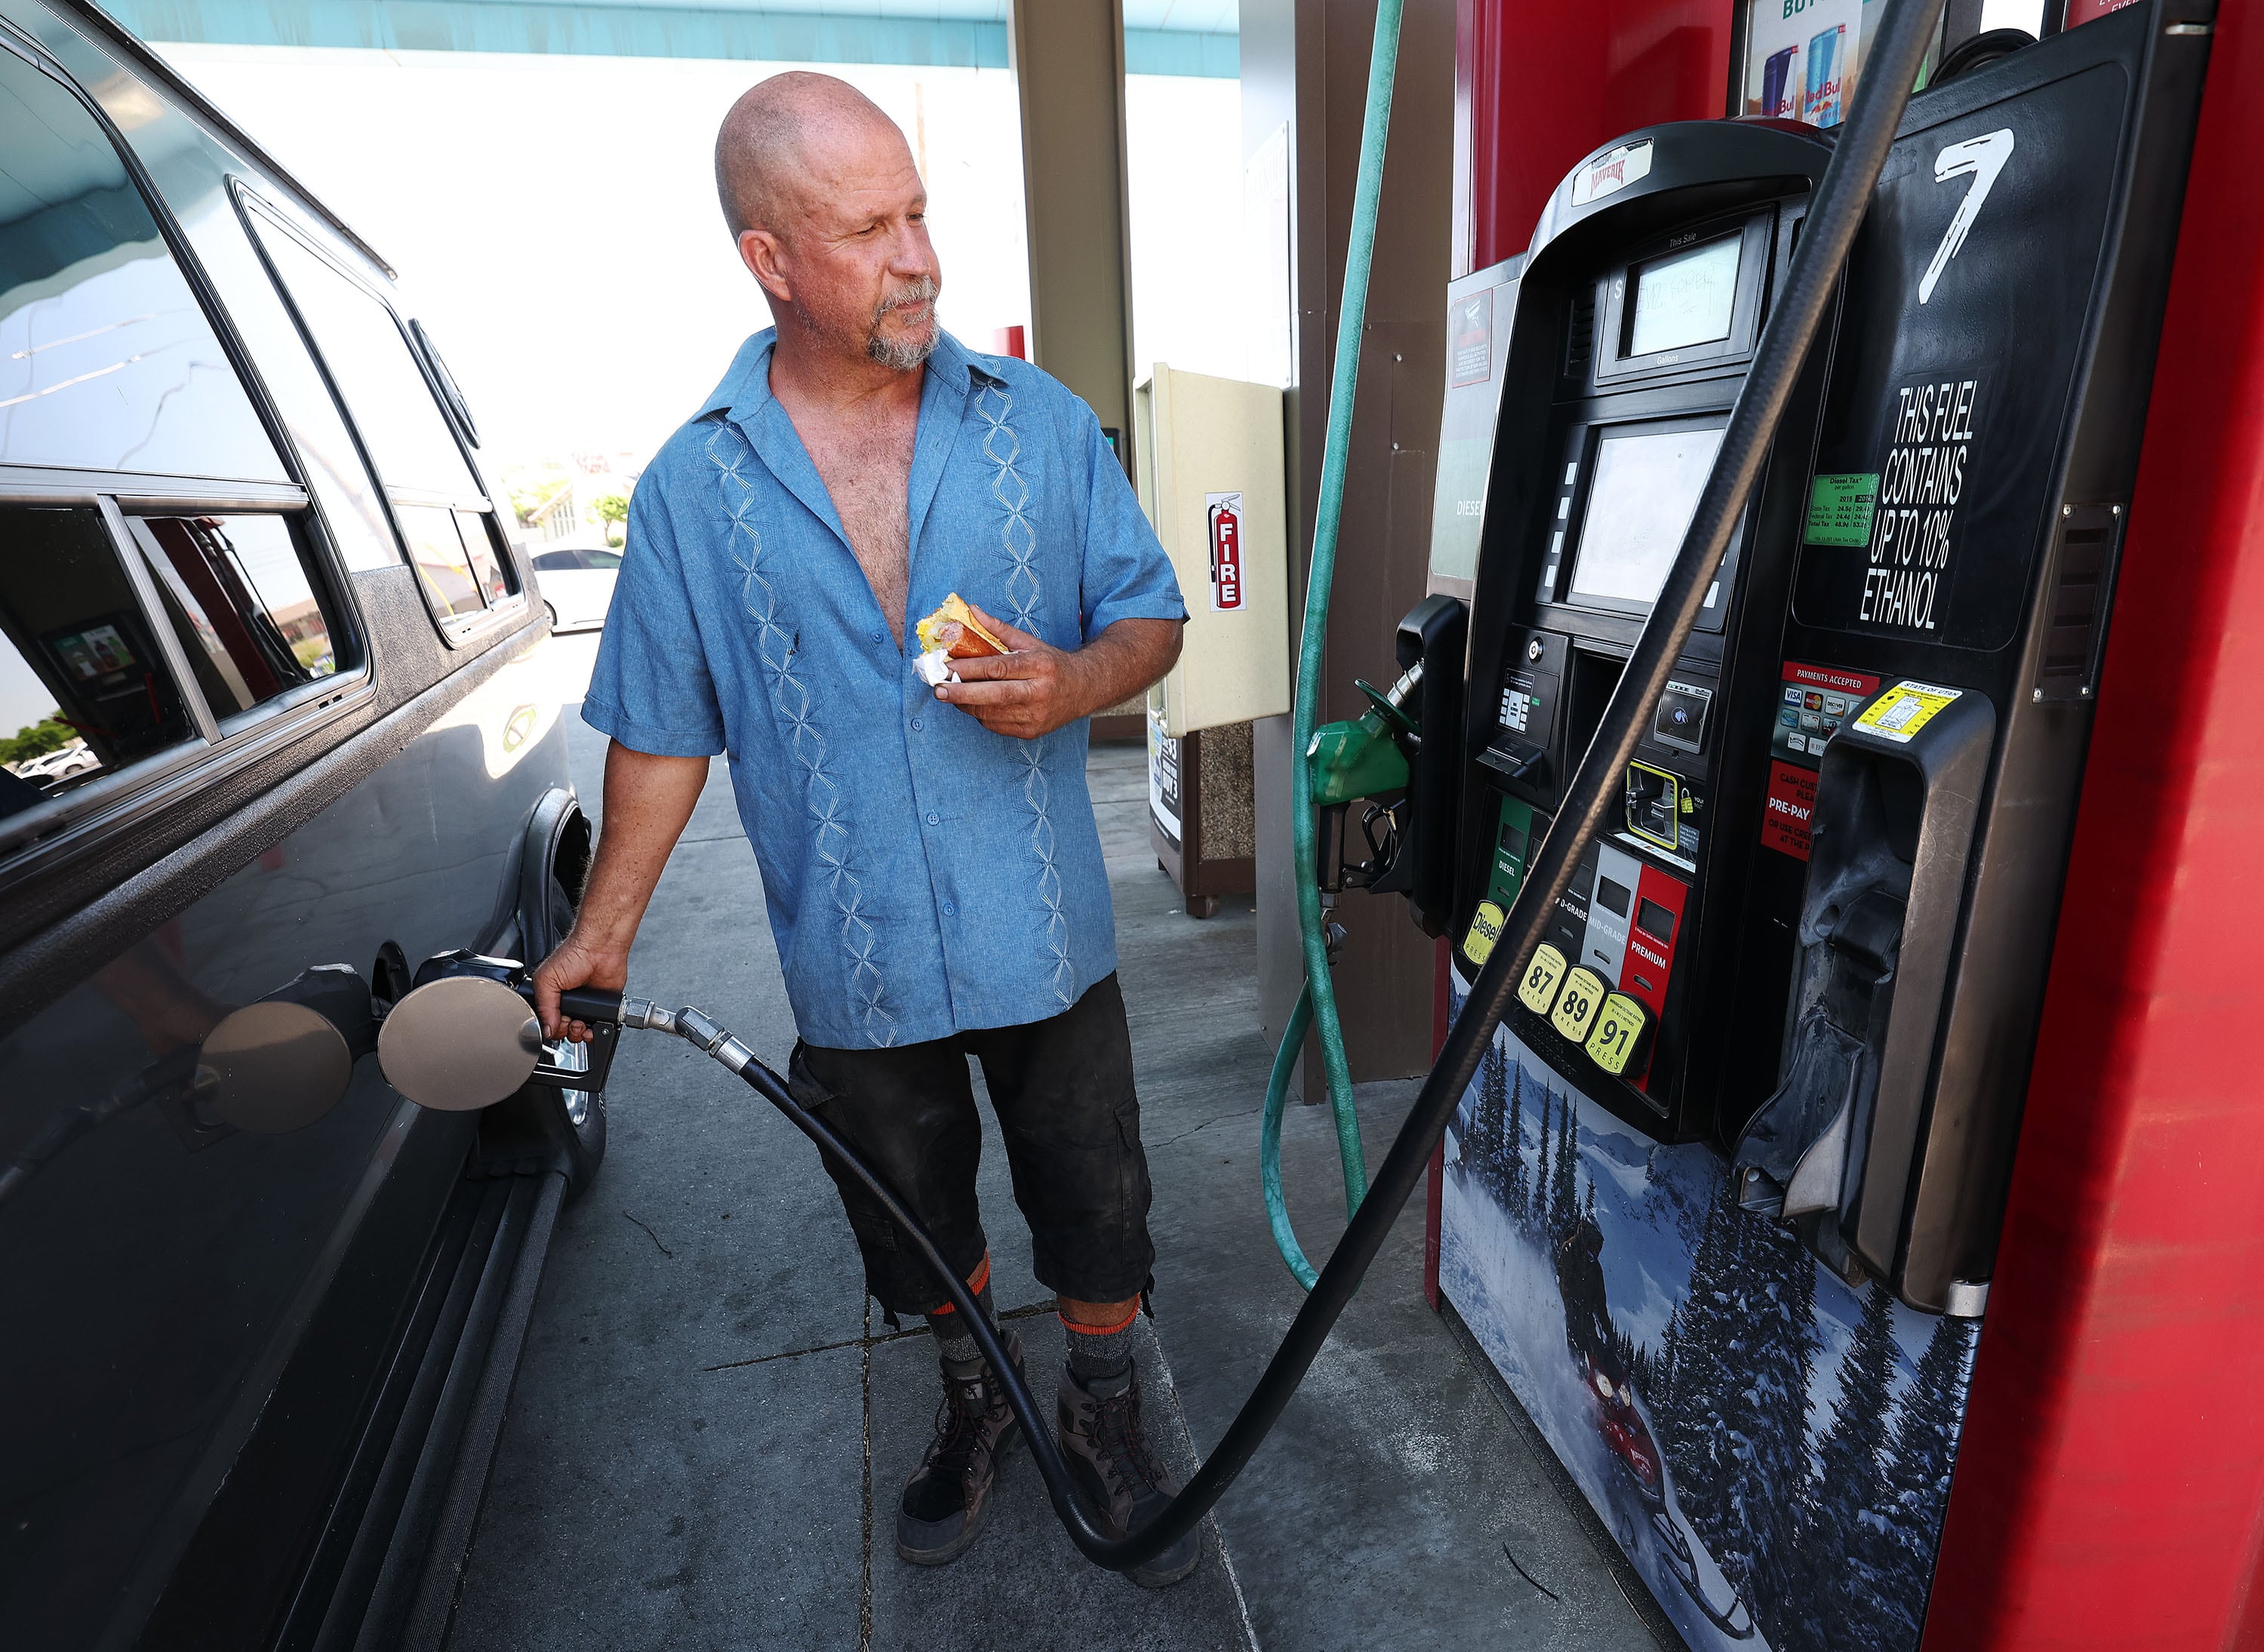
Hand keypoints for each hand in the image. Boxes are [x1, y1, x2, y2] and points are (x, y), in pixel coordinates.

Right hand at [532, 932, 629, 1043]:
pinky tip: (594, 1025)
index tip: (556, 1024)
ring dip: (579, 1033)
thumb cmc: (574, 954)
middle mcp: (567, 1003)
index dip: (550, 1028)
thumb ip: (544, 1006)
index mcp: (551, 997)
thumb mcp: (547, 979)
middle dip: (565, 1031)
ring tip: (581, 1023)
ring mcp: (585, 1007)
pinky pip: (599, 1028)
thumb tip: (546, 1028)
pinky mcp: (602, 1008)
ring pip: (579, 1033)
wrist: (601, 949)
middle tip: (570, 1021)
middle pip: (562, 1031)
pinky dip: (597, 1031)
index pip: (546, 1022)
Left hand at [933, 602, 1094, 739]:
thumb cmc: (1052, 663)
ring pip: (991, 714)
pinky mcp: (1031, 732)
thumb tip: (971, 611)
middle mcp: (1039, 693)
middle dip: (962, 692)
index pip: (998, 668)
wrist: (1084, 689)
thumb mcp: (1029, 642)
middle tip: (939, 689)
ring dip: (967, 704)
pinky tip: (975, 704)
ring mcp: (1036, 716)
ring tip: (951, 694)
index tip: (947, 667)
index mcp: (1040, 666)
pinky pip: (996, 726)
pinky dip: (981, 715)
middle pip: (993, 695)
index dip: (970, 668)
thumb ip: (998, 629)